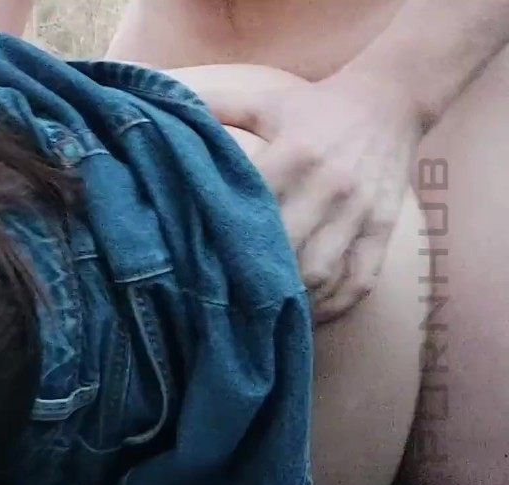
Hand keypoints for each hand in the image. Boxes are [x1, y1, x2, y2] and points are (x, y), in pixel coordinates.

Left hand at [201, 71, 426, 322]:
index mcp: (295, 152)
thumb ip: (217, 108)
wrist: (392, 97)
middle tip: (221, 300)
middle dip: (253, 278)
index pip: (255, 205)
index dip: (225, 238)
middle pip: (287, 249)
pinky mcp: (383, 228)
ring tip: (258, 316)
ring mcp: (360, 211)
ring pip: (323, 272)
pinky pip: (361, 280)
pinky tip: (307, 317)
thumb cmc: (316, 105)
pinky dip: (334, 305)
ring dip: (290, 299)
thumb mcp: (265, 101)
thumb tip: (163, 110)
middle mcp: (330, 185)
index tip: (196, 261)